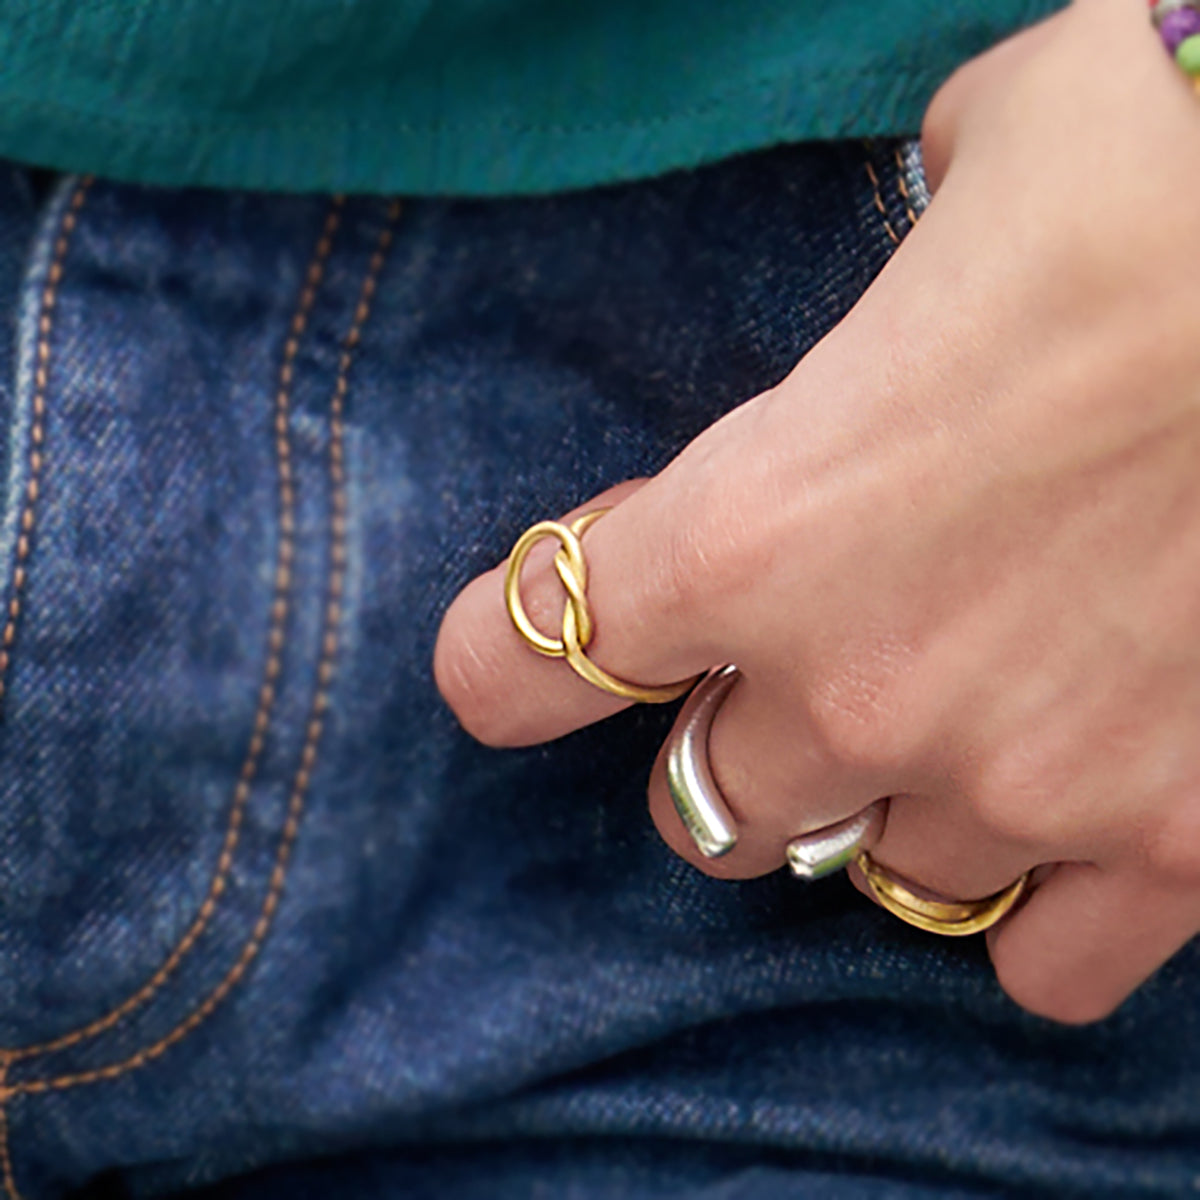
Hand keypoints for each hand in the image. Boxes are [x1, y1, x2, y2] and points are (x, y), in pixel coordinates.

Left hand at [434, 0, 1199, 1023]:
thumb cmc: (1160, 164)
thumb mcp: (961, 187)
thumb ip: (879, 305)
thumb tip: (907, 324)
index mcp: (755, 526)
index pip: (532, 652)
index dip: (505, 657)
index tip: (514, 651)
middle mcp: (861, 687)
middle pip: (706, 802)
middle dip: (726, 743)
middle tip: (787, 673)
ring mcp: (1023, 783)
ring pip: (875, 869)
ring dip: (886, 802)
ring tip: (959, 712)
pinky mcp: (1185, 839)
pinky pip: (1043, 962)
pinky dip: (1034, 904)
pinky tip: (1061, 815)